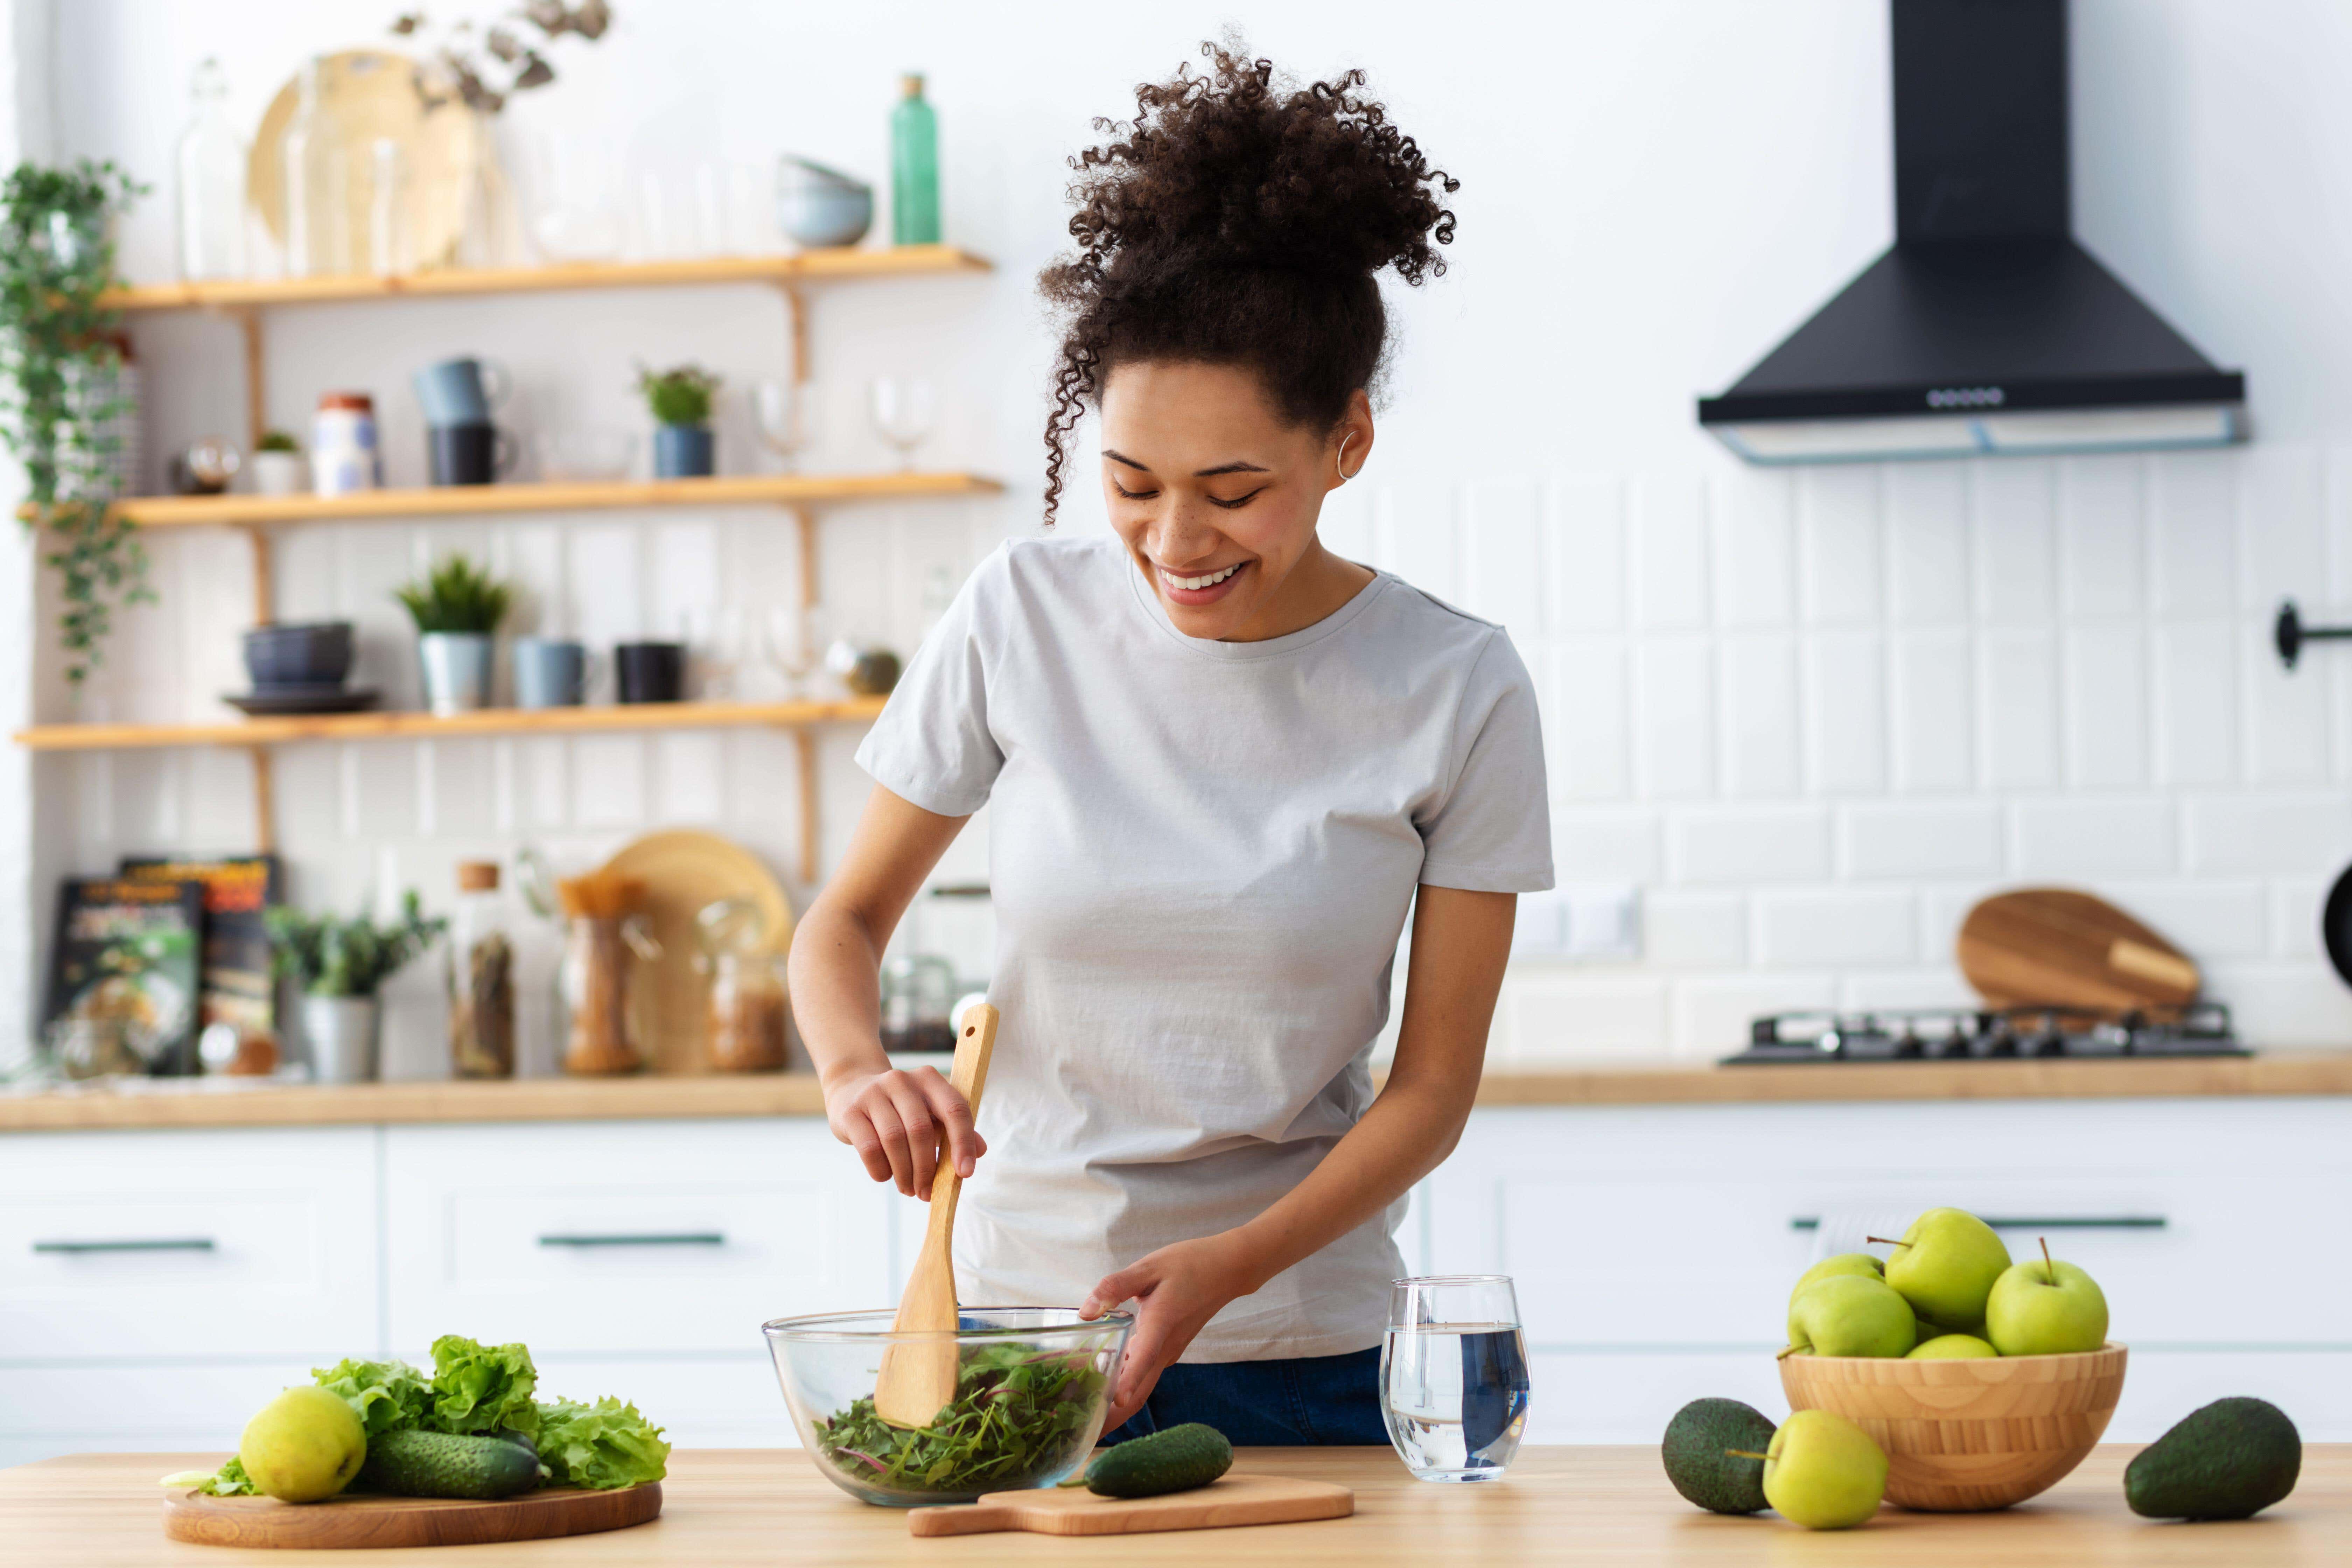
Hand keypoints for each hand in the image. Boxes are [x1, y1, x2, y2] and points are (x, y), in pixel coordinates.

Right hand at [822, 1065, 984, 1200]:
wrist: (851, 1088)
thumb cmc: (900, 1108)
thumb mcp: (929, 1112)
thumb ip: (954, 1129)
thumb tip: (980, 1151)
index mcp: (929, 1079)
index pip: (954, 1109)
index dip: (963, 1142)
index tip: (965, 1173)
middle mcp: (901, 1081)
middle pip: (921, 1130)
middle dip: (927, 1169)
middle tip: (927, 1193)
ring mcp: (873, 1093)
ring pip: (894, 1140)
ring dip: (904, 1173)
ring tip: (908, 1189)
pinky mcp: (851, 1112)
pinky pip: (869, 1148)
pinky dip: (881, 1169)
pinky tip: (886, 1176)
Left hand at [1080, 1232, 1262, 1430]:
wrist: (1227, 1270)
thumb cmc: (1188, 1264)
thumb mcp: (1149, 1266)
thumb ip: (1115, 1287)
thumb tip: (1086, 1312)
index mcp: (1161, 1324)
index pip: (1143, 1360)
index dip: (1126, 1384)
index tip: (1109, 1408)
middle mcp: (1166, 1349)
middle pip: (1138, 1394)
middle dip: (1110, 1419)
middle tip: (1076, 1436)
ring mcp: (1168, 1354)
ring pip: (1141, 1391)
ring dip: (1115, 1410)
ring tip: (1081, 1421)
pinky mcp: (1168, 1352)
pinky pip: (1144, 1379)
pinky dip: (1124, 1392)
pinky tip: (1100, 1390)